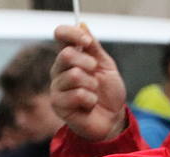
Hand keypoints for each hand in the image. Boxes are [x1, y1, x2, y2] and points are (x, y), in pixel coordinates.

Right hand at [50, 24, 127, 141]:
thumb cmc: (108, 93)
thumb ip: (94, 47)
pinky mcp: (58, 105)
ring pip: (74, 75)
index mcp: (70, 58)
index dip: (72, 33)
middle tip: (95, 73)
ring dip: (92, 85)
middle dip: (88, 63)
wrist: (112, 119)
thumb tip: (82, 25)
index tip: (87, 41)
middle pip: (66, 55)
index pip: (61, 36)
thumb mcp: (106, 65)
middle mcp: (59, 71)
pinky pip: (77, 94)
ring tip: (93, 93)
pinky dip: (90, 99)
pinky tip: (89, 105)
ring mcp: (57, 88)